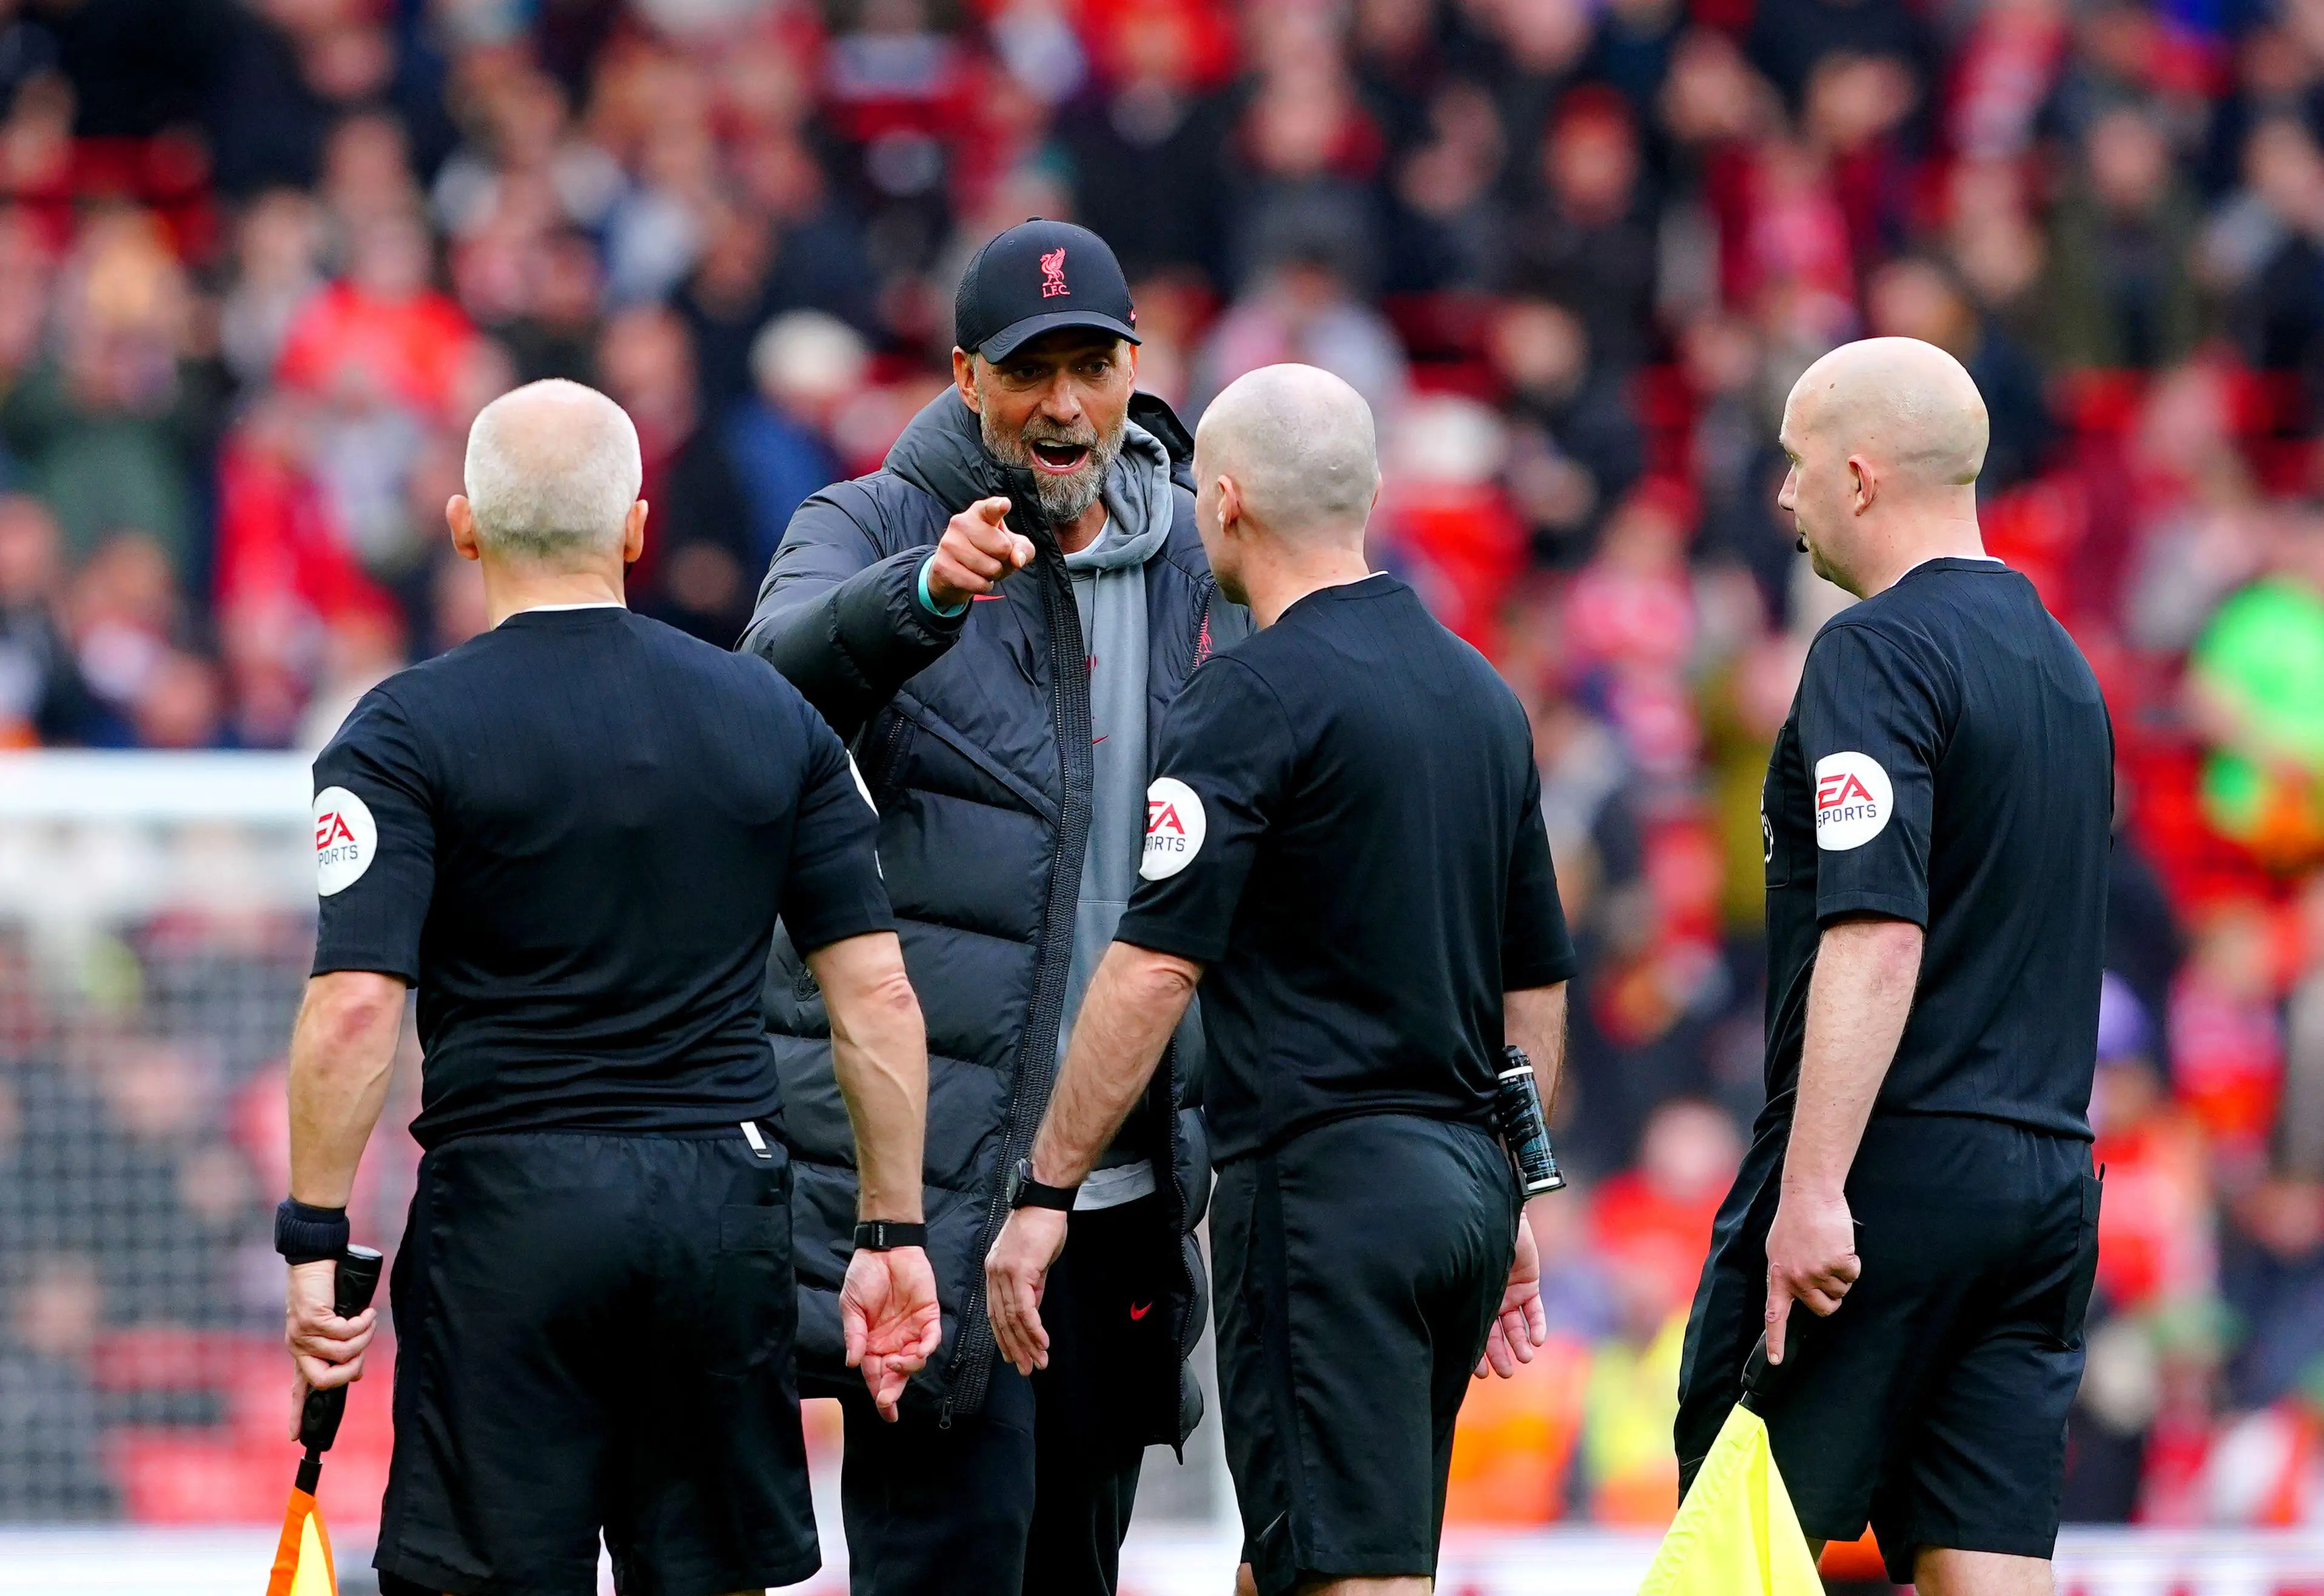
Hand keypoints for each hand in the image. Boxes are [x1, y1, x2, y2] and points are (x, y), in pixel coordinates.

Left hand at [284, 1258, 375, 1439]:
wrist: (314, 1261)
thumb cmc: (326, 1290)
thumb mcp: (334, 1324)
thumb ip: (342, 1348)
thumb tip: (356, 1374)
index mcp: (302, 1351)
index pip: (298, 1389)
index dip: (297, 1414)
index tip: (295, 1437)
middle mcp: (298, 1347)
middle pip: (324, 1381)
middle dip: (350, 1372)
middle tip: (363, 1353)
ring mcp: (303, 1335)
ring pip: (342, 1354)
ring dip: (364, 1338)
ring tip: (368, 1319)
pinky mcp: (313, 1320)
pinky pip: (346, 1333)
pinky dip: (362, 1324)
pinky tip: (366, 1312)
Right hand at [841, 1243, 942, 1422]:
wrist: (885, 1248)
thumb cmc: (864, 1276)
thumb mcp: (851, 1307)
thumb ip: (854, 1335)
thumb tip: (852, 1363)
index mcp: (871, 1344)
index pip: (875, 1375)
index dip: (880, 1395)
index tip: (885, 1412)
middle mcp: (892, 1342)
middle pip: (895, 1375)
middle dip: (892, 1391)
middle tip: (888, 1400)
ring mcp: (911, 1330)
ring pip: (915, 1361)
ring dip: (907, 1368)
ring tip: (897, 1364)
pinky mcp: (928, 1316)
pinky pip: (931, 1338)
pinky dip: (927, 1348)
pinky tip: (919, 1352)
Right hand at [925, 496, 1033, 609]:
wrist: (954, 571)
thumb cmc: (988, 552)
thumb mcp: (1011, 547)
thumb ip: (1023, 549)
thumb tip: (1017, 560)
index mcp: (980, 512)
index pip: (991, 508)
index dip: (999, 507)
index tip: (1005, 505)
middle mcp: (961, 522)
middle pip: (1002, 548)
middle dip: (1004, 559)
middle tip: (993, 557)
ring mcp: (949, 543)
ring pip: (990, 569)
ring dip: (993, 575)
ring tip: (983, 568)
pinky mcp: (942, 565)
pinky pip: (977, 584)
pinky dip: (982, 586)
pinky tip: (974, 578)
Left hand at [985, 1205, 1068, 1376]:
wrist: (1045, 1202)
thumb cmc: (1043, 1226)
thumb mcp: (1035, 1261)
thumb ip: (1031, 1285)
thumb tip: (1033, 1310)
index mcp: (995, 1271)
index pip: (996, 1312)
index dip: (1004, 1337)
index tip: (1014, 1356)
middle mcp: (994, 1274)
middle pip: (1001, 1320)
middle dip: (1015, 1348)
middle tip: (1026, 1369)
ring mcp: (1004, 1273)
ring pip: (1012, 1318)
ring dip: (1027, 1344)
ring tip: (1038, 1362)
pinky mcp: (1020, 1271)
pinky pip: (1024, 1308)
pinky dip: (1033, 1329)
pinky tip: (1042, 1343)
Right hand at [1475, 1210, 1549, 1378]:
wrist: (1493, 1214)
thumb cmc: (1471, 1244)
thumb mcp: (1463, 1276)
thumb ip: (1460, 1301)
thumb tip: (1448, 1332)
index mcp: (1469, 1298)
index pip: (1472, 1332)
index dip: (1476, 1354)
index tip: (1480, 1374)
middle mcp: (1489, 1298)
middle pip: (1495, 1333)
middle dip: (1500, 1355)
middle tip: (1506, 1373)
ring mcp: (1510, 1291)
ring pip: (1516, 1325)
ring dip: (1520, 1343)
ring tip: (1525, 1358)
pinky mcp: (1529, 1283)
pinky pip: (1535, 1309)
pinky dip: (1537, 1324)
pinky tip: (1538, 1340)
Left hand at [1764, 1185, 1858, 1363]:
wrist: (1808, 1195)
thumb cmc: (1794, 1220)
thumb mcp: (1779, 1250)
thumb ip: (1786, 1274)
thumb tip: (1793, 1293)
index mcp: (1779, 1276)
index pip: (1774, 1316)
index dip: (1776, 1341)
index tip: (1776, 1361)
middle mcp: (1796, 1279)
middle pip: (1823, 1308)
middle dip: (1831, 1297)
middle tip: (1827, 1272)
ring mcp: (1816, 1273)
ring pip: (1841, 1291)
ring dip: (1841, 1274)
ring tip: (1828, 1249)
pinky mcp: (1836, 1263)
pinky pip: (1853, 1274)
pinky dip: (1852, 1261)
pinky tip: (1839, 1244)